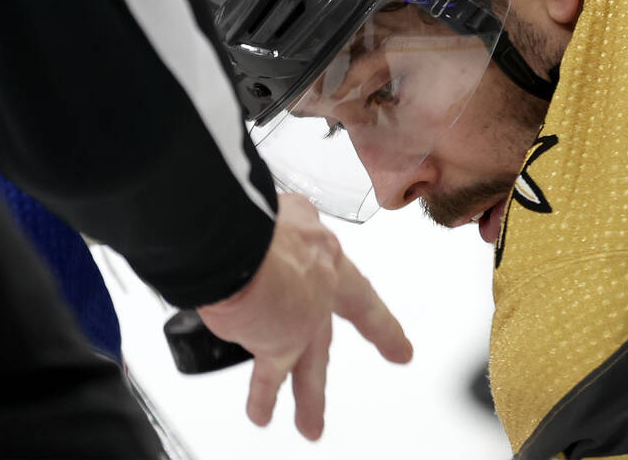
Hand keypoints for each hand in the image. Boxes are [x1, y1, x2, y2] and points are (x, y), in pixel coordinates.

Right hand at [196, 194, 411, 439]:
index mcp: (317, 243)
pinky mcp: (279, 343)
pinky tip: (262, 413)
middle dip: (378, 331)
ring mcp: (305, 314)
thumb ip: (272, 222)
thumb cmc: (241, 217)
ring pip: (314, 359)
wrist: (231, 243)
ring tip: (314, 420)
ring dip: (312, 393)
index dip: (349, 265)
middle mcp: (320, 278)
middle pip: (352, 308)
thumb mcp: (269, 208)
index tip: (369, 284)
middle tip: (397, 349)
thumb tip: (253, 223)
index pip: (337, 255)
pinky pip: (270, 378)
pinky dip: (264, 397)